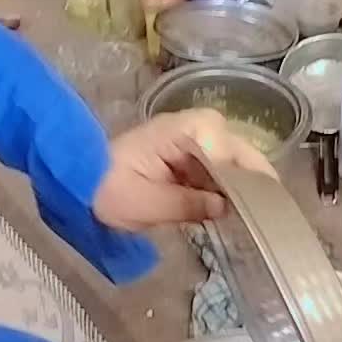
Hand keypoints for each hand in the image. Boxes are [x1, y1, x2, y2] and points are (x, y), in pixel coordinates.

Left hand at [93, 108, 277, 231]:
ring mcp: (186, 140)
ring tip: (252, 213)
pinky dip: (224, 186)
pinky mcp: (183, 156)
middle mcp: (187, 129)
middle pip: (234, 146)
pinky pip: (215, 166)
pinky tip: (230, 210)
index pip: (225, 144)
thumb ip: (189, 204)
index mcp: (178, 132)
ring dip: (239, 183)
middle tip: (265, 209)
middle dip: (250, 176)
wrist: (76, 184)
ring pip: (229, 156)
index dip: (245, 172)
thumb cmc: (106, 192)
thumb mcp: (147, 204)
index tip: (258, 200)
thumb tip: (224, 206)